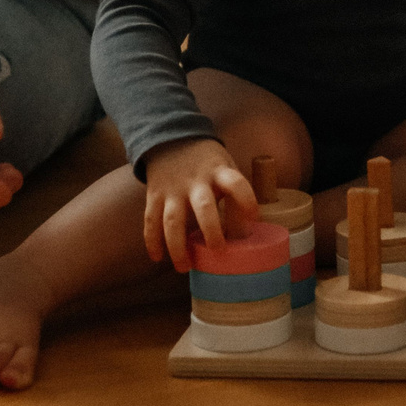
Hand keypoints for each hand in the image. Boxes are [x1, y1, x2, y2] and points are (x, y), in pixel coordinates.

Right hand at [141, 137, 258, 269]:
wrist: (171, 138)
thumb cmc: (207, 164)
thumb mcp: (225, 169)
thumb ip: (233, 197)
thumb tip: (244, 234)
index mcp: (219, 172)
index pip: (236, 183)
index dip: (246, 200)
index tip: (254, 217)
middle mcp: (195, 181)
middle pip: (204, 206)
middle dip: (211, 230)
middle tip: (218, 251)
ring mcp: (173, 189)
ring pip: (172, 220)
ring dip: (177, 246)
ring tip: (184, 267)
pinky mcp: (154, 195)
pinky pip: (151, 220)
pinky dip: (152, 241)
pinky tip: (157, 258)